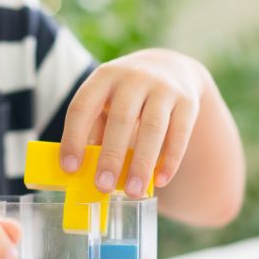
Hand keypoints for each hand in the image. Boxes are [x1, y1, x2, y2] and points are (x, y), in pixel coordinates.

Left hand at [59, 49, 206, 197]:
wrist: (171, 67)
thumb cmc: (127, 95)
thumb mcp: (106, 100)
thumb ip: (95, 129)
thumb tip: (84, 169)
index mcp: (105, 76)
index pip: (83, 106)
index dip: (74, 138)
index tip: (70, 168)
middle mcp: (134, 78)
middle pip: (121, 118)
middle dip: (111, 156)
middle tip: (103, 187)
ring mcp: (164, 88)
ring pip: (153, 128)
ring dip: (142, 163)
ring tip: (133, 192)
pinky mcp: (188, 102)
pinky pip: (180, 134)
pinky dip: (170, 160)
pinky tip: (161, 181)